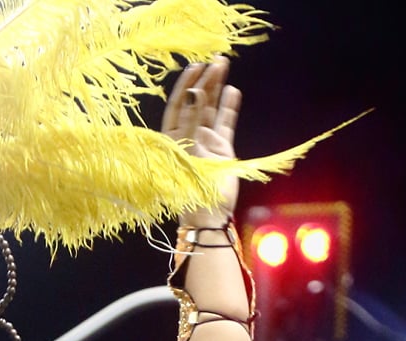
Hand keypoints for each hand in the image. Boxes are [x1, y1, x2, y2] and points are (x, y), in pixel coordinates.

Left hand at [163, 59, 241, 220]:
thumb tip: (195, 92)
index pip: (178, 105)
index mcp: (172, 139)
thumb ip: (192, 122)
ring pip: (211, 109)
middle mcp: (188, 138)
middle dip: (205, 81)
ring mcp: (205, 143)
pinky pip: (225, 124)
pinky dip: (229, 108)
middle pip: (196, 103)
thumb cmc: (190, 189)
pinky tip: (233, 92)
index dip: (186, 84)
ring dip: (217, 89)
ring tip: (224, 66)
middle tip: (217, 60)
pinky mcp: (221, 150)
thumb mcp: (188, 153)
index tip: (196, 66)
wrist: (208, 216)